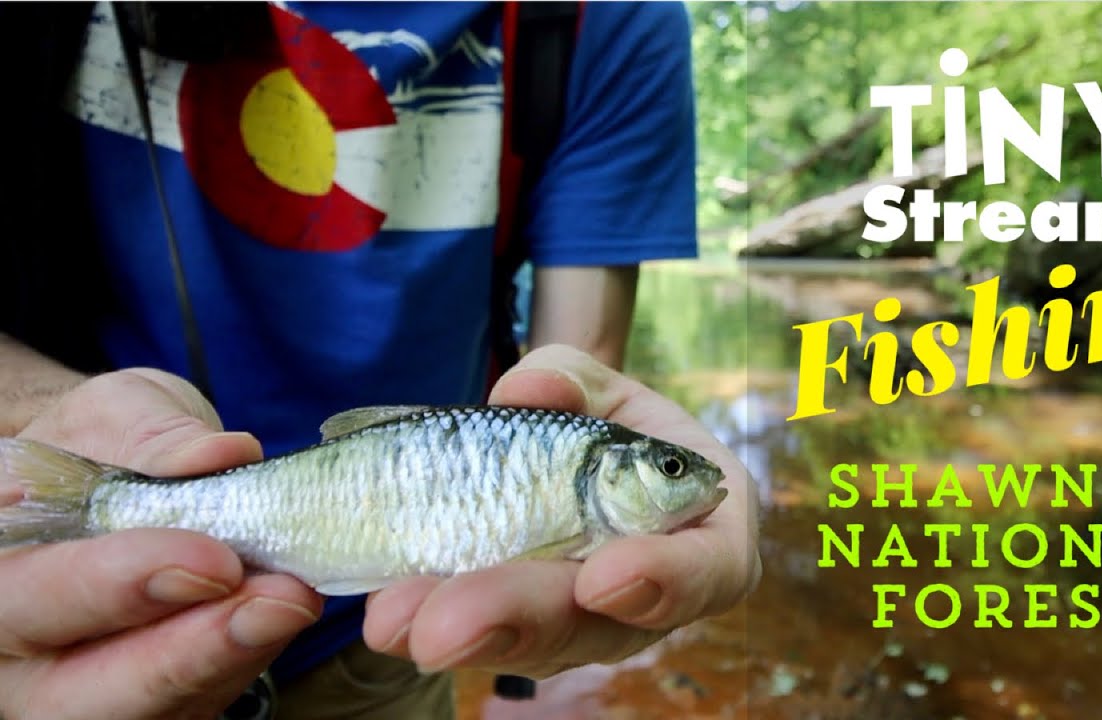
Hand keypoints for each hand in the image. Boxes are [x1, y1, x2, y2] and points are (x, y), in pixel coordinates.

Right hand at [0, 369, 321, 719]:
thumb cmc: (101, 445)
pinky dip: (246, 663)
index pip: (36, 598)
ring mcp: (80, 689)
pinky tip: (282, 614)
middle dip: (188, 653)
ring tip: (294, 601)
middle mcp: (19, 652)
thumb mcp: (114, 415)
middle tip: (277, 602)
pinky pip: (195, 706)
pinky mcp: (153, 702)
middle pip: (81, 694)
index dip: (122, 584)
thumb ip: (152, 436)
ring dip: (232, 661)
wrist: (111, 475)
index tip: (214, 557)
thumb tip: (219, 455)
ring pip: (151, 712)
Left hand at [363, 344, 760, 678]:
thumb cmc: (605, 426)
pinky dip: (429, 620)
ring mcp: (580, 624)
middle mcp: (647, 598)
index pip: (706, 571)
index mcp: (701, 532)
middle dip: (518, 620)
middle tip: (449, 625)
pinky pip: (479, 636)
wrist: (562, 467)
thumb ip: (572, 379)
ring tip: (392, 618)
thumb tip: (529, 390)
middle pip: (596, 626)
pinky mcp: (517, 632)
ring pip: (529, 643)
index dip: (663, 582)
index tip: (600, 576)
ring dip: (459, 633)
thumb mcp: (599, 387)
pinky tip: (387, 613)